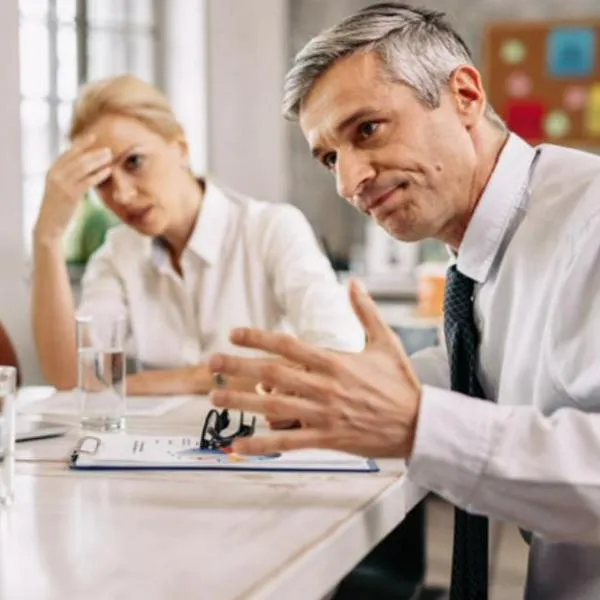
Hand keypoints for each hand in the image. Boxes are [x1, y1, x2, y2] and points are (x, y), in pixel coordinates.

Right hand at [34, 135, 112, 243]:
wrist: (49, 225)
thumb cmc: (58, 208)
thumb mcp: (59, 188)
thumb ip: (68, 177)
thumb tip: (83, 169)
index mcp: (52, 171)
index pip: (68, 153)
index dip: (80, 144)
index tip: (92, 136)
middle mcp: (56, 175)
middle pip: (77, 158)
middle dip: (94, 152)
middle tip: (108, 149)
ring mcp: (62, 184)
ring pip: (83, 167)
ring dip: (98, 160)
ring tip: (110, 156)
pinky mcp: (70, 195)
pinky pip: (87, 181)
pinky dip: (98, 174)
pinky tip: (108, 171)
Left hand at [209, 280, 421, 458]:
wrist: (420, 424)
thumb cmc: (401, 384)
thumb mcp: (386, 342)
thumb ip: (366, 311)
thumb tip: (354, 283)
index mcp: (335, 361)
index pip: (287, 344)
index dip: (257, 337)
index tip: (234, 333)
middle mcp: (324, 386)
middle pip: (272, 373)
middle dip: (238, 366)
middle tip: (212, 362)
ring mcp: (323, 414)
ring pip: (273, 407)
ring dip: (241, 401)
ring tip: (215, 395)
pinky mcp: (327, 438)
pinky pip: (288, 443)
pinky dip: (261, 445)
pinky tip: (238, 446)